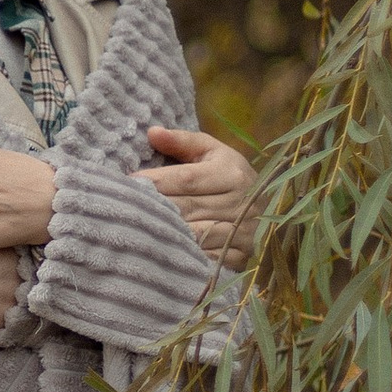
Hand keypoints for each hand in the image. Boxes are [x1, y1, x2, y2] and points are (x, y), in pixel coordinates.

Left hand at [135, 123, 257, 264]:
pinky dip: (184, 255)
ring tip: (137, 229)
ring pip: (194, 234)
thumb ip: (182, 142)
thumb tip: (152, 133)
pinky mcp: (241, 257)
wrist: (265, 207)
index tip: (129, 182)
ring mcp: (242, 232)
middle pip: (186, 208)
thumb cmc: (228, 174)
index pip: (186, 179)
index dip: (156, 181)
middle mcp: (240, 203)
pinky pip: (206, 258)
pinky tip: (163, 251)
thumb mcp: (210, 151)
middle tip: (125, 208)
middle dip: (155, 208)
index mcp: (231, 173)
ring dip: (165, 233)